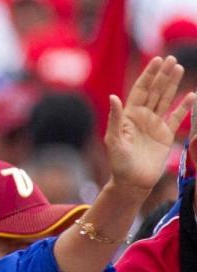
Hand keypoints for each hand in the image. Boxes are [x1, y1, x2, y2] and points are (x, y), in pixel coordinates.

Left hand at [104, 56, 194, 197]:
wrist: (132, 182)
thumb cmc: (119, 163)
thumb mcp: (114, 140)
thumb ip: (115, 118)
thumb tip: (113, 97)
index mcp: (129, 116)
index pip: (140, 90)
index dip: (148, 75)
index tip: (156, 60)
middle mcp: (142, 117)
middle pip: (154, 91)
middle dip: (162, 75)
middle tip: (171, 58)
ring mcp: (155, 125)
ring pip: (165, 100)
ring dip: (172, 84)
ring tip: (179, 68)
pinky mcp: (165, 135)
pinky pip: (177, 117)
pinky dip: (184, 107)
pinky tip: (191, 95)